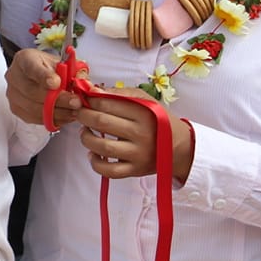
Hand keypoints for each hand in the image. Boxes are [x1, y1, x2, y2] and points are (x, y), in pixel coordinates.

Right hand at [6, 48, 79, 128]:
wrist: (40, 78)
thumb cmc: (53, 69)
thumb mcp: (65, 64)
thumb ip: (75, 72)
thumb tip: (86, 85)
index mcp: (25, 59)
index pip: (31, 67)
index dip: (43, 76)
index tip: (56, 83)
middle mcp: (14, 76)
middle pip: (32, 91)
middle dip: (57, 99)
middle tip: (76, 103)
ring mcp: (12, 94)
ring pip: (33, 108)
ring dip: (57, 112)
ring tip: (74, 112)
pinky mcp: (16, 109)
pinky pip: (34, 118)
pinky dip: (52, 119)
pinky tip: (65, 117)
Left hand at [76, 94, 195, 180]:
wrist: (180, 147)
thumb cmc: (158, 120)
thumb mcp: (145, 101)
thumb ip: (120, 94)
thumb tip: (93, 90)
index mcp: (143, 113)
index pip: (106, 103)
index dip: (89, 100)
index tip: (83, 99)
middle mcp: (141, 134)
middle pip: (100, 122)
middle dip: (83, 115)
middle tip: (80, 112)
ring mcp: (138, 154)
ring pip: (101, 146)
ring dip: (85, 137)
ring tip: (85, 131)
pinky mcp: (135, 170)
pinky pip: (108, 170)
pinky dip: (95, 162)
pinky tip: (93, 153)